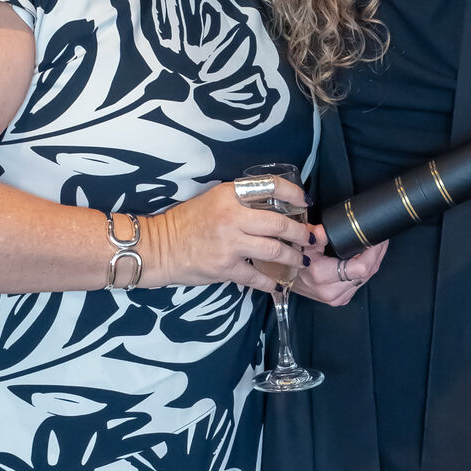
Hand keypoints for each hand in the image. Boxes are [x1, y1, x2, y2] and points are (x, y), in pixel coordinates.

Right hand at [142, 176, 314, 292]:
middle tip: (311, 238)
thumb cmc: (187, 222)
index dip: (294, 194)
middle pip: (279, 224)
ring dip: (293, 257)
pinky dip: (270, 282)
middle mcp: (232, 216)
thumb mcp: (214, 200)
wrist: (159, 247)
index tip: (305, 203)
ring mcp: (229, 244)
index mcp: (230, 195)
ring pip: (274, 250)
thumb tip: (277, 208)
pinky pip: (257, 276)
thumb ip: (242, 202)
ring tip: (302, 260)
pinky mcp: (225, 267)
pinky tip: (278, 284)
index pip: (271, 186)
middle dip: (301, 233)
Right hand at [295, 230, 388, 306]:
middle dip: (377, 254)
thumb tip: (324, 230)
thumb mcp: (303, 244)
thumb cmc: (294, 262)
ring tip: (376, 246)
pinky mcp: (341, 300)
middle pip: (368, 273)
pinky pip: (360, 284)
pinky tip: (367, 259)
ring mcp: (338, 298)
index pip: (362, 268)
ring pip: (367, 279)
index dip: (374, 253)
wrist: (287, 280)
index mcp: (324, 276)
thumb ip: (315, 236)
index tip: (378, 239)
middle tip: (381, 239)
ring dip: (374, 262)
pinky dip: (366, 271)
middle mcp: (333, 291)